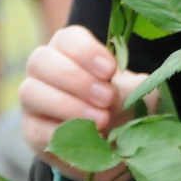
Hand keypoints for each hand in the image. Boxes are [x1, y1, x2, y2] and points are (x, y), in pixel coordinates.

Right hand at [19, 25, 150, 180]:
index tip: (110, 71)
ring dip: (68, 105)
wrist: (113, 142)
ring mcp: (33, 101)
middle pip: (41, 60)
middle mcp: (44, 70)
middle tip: (107, 98)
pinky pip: (36, 129)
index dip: (86, 52)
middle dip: (76, 79)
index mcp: (69, 50)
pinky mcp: (32, 131)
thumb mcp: (137, 92)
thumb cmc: (124, 105)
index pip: (66, 38)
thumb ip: (140, 86)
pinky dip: (63, 133)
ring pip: (31, 92)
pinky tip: (89, 137)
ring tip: (102, 120)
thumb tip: (149, 87)